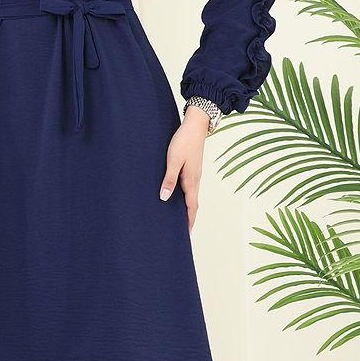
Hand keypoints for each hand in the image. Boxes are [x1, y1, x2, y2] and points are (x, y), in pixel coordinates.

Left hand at [159, 106, 209, 231]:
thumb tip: (164, 198)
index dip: (189, 221)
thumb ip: (169, 179)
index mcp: (192, 181)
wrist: (195, 125)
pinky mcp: (191, 168)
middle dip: (189, 219)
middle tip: (183, 233)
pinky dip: (185, 197)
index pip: (191, 207)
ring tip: (179, 219)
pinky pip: (189, 188)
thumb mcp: (173, 160)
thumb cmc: (183, 141)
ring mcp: (194, 174)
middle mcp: (195, 180)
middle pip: (193, 204)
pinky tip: (177, 197)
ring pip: (191, 196)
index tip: (186, 235)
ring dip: (187, 209)